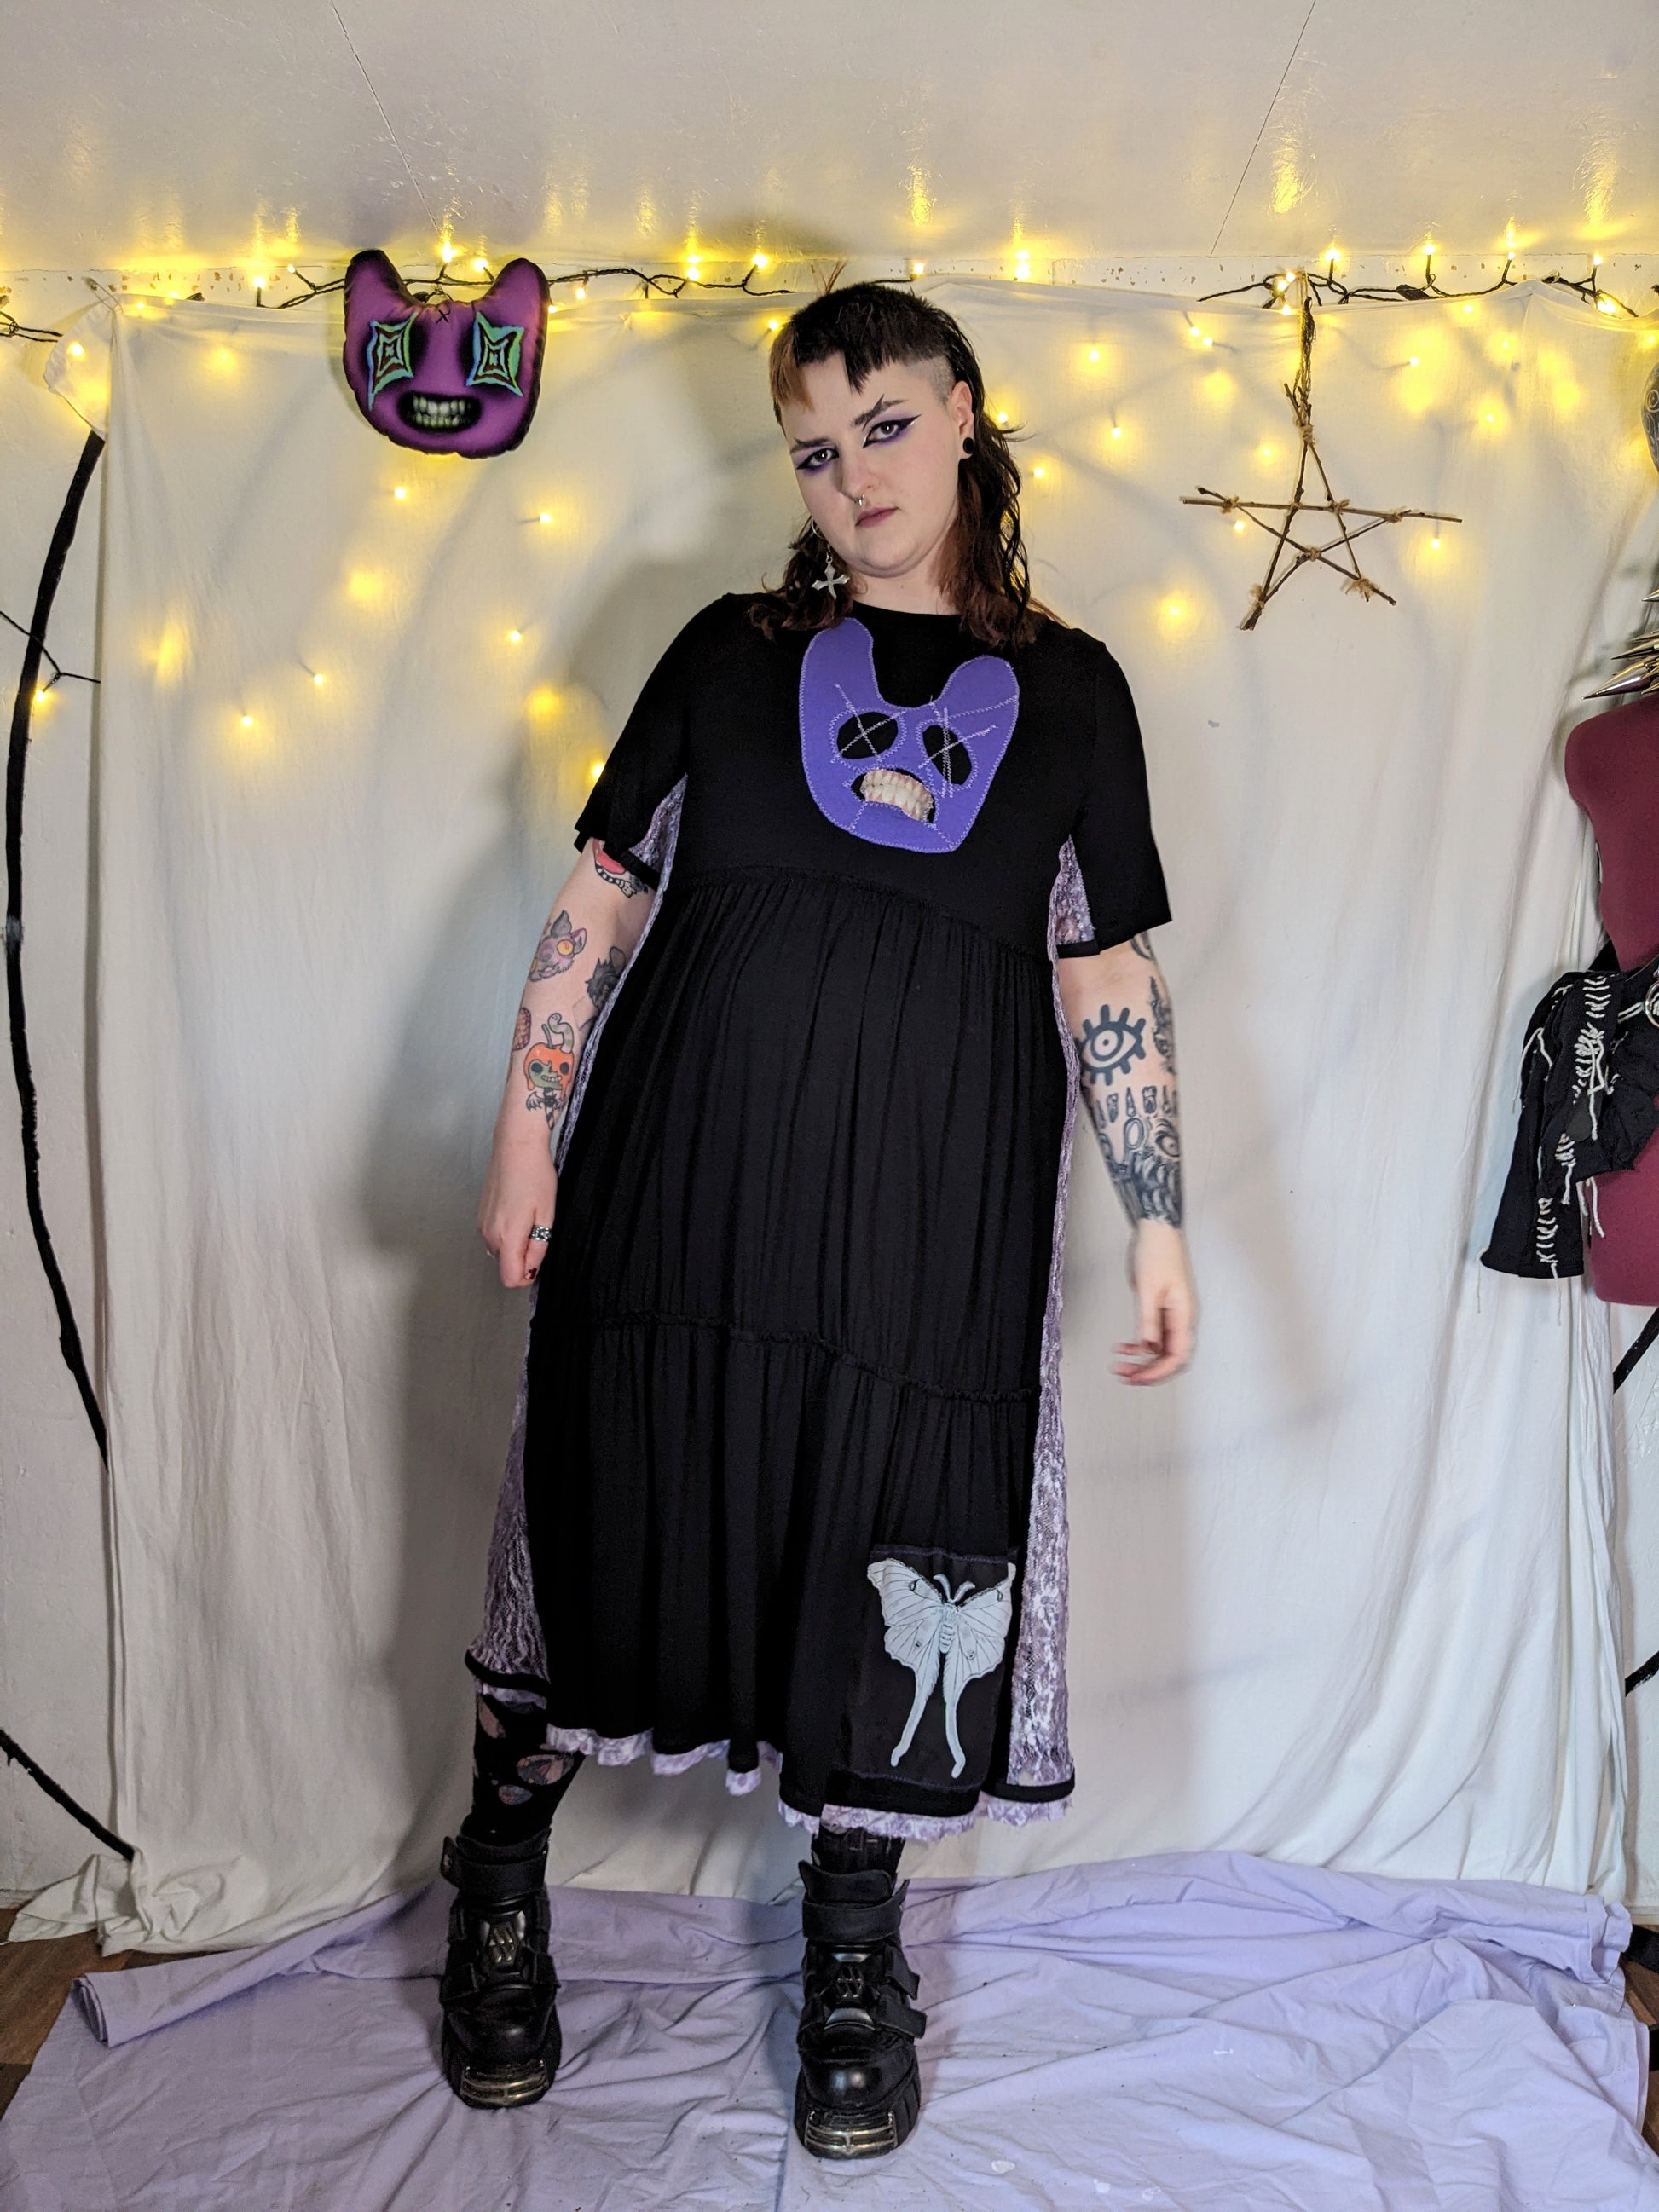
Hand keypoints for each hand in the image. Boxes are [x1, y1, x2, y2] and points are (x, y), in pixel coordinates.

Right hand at [478, 1127, 557, 1290]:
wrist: (515, 1146)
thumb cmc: (534, 1174)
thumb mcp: (546, 1214)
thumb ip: (538, 1247)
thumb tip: (532, 1270)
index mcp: (506, 1236)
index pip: (510, 1278)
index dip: (528, 1275)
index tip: (539, 1259)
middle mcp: (489, 1234)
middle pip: (506, 1265)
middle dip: (524, 1256)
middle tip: (538, 1229)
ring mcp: (482, 1224)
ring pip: (500, 1250)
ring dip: (516, 1243)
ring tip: (529, 1216)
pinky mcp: (481, 1215)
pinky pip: (495, 1236)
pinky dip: (508, 1231)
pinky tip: (518, 1210)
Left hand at [1115, 1218, 1196, 1383]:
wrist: (1157, 1229)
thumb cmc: (1158, 1252)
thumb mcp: (1148, 1288)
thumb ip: (1147, 1320)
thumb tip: (1147, 1347)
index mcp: (1184, 1315)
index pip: (1177, 1356)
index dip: (1158, 1372)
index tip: (1137, 1378)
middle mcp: (1182, 1318)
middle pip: (1170, 1357)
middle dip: (1149, 1370)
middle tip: (1125, 1376)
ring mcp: (1173, 1314)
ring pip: (1161, 1348)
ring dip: (1142, 1359)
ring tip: (1120, 1365)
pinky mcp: (1162, 1308)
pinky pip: (1154, 1334)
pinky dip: (1139, 1344)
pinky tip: (1123, 1347)